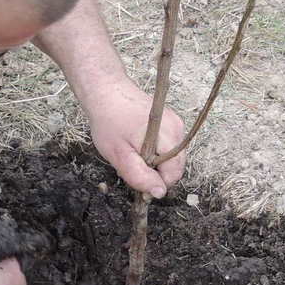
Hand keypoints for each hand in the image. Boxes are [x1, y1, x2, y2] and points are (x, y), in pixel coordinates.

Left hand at [84, 79, 186, 199]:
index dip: (155, 182)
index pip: (174, 174)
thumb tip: (160, 193)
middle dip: (154, 171)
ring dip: (153, 161)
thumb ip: (140, 177)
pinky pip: (167, 146)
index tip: (136, 176)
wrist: (106, 90)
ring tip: (132, 150)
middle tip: (130, 161)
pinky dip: (153, 150)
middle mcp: (178, 129)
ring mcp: (176, 123)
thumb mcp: (119, 155)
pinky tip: (136, 142)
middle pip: (174, 166)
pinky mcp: (170, 121)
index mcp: (169, 137)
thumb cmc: (109, 121)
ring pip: (170, 157)